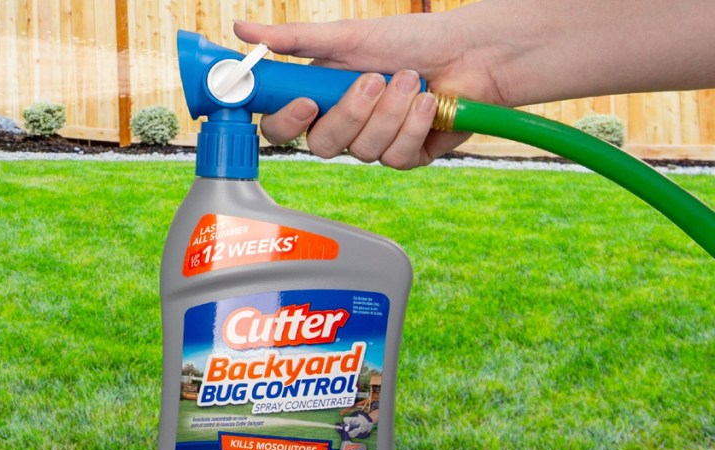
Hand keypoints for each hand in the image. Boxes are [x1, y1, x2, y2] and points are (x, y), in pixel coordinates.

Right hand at [233, 18, 501, 168]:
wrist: (473, 51)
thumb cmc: (412, 38)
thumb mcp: (347, 36)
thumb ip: (294, 39)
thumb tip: (240, 28)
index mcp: (320, 96)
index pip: (282, 126)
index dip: (287, 122)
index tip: (306, 103)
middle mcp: (344, 123)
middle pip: (322, 145)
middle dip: (352, 113)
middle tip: (374, 79)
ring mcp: (375, 142)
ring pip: (363, 151)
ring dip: (391, 112)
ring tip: (413, 79)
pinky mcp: (408, 155)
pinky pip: (397, 157)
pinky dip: (415, 125)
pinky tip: (430, 102)